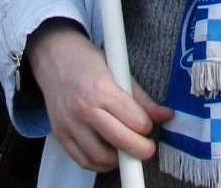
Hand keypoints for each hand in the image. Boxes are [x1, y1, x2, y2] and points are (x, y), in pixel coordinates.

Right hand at [26, 20, 172, 171]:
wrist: (54, 57)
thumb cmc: (88, 61)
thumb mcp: (118, 70)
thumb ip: (142, 97)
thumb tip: (165, 115)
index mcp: (102, 89)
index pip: (134, 120)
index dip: (146, 126)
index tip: (148, 125)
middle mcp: (84, 109)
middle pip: (120, 141)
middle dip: (140, 150)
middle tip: (147, 148)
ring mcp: (70, 124)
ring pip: (100, 157)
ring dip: (118, 159)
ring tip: (126, 149)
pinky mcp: (60, 135)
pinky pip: (82, 161)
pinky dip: (98, 163)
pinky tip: (108, 154)